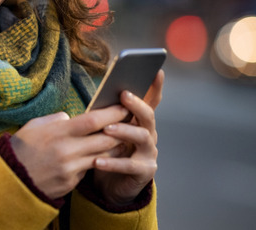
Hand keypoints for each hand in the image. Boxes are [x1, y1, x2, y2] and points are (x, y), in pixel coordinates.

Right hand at [10, 104, 130, 199]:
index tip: (123, 107)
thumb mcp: (34, 126)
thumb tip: (70, 117)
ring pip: (104, 156)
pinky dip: (97, 161)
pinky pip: (90, 169)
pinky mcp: (71, 182)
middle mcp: (67, 150)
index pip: (93, 120)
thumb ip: (55, 119)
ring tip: (122, 139)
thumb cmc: (21, 149)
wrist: (11, 179)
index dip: (112, 113)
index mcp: (58, 132)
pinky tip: (100, 156)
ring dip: (115, 147)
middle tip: (130, 122)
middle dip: (121, 130)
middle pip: (106, 138)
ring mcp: (71, 168)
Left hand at [91, 70, 163, 204]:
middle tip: (124, 94)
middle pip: (148, 116)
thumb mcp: (106, 129)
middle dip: (137, 104)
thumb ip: (107, 114)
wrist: (110, 185)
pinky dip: (113, 163)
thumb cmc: (107, 150)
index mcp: (140, 121)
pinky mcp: (144, 171)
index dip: (155, 87)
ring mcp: (148, 153)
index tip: (157, 71)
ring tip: (107, 129)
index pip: (151, 101)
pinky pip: (129, 166)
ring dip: (124, 131)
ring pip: (141, 137)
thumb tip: (102, 93)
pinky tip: (97, 161)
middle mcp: (148, 134)